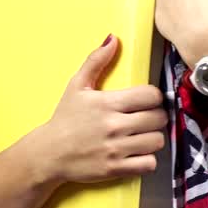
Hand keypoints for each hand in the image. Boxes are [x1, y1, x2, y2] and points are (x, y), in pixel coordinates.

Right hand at [34, 35, 168, 184]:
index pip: (151, 95)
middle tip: (146, 118)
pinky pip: (149, 164)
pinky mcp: (116, 169)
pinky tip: (137, 153)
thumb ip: (96, 61)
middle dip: (156, 117)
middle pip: (158, 118)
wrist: (49, 153)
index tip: (147, 101)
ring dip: (153, 138)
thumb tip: (113, 39)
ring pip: (157, 141)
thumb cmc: (64, 118)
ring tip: (142, 136)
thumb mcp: (76, 85)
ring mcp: (116, 149)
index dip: (154, 97)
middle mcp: (114, 125)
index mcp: (107, 102)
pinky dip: (147, 159)